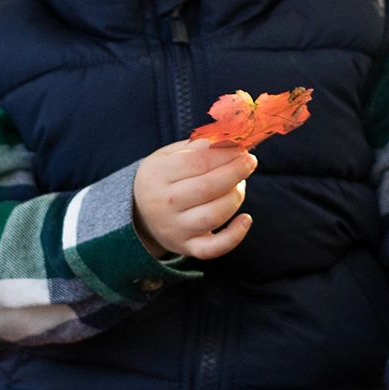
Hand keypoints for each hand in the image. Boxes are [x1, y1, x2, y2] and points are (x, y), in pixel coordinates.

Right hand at [132, 139, 257, 259]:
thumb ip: (196, 147)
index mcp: (157, 174)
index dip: (225, 154)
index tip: (242, 149)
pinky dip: (234, 237)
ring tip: (241, 185)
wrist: (139, 213)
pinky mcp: (187, 247)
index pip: (198, 162)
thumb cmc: (162, 179)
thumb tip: (229, 141)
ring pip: (213, 215)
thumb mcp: (169, 156)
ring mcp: (175, 228)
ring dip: (235, 197)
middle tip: (249, 163)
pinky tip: (246, 219)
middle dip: (235, 173)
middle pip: (207, 187)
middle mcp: (164, 203)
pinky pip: (213, 248)